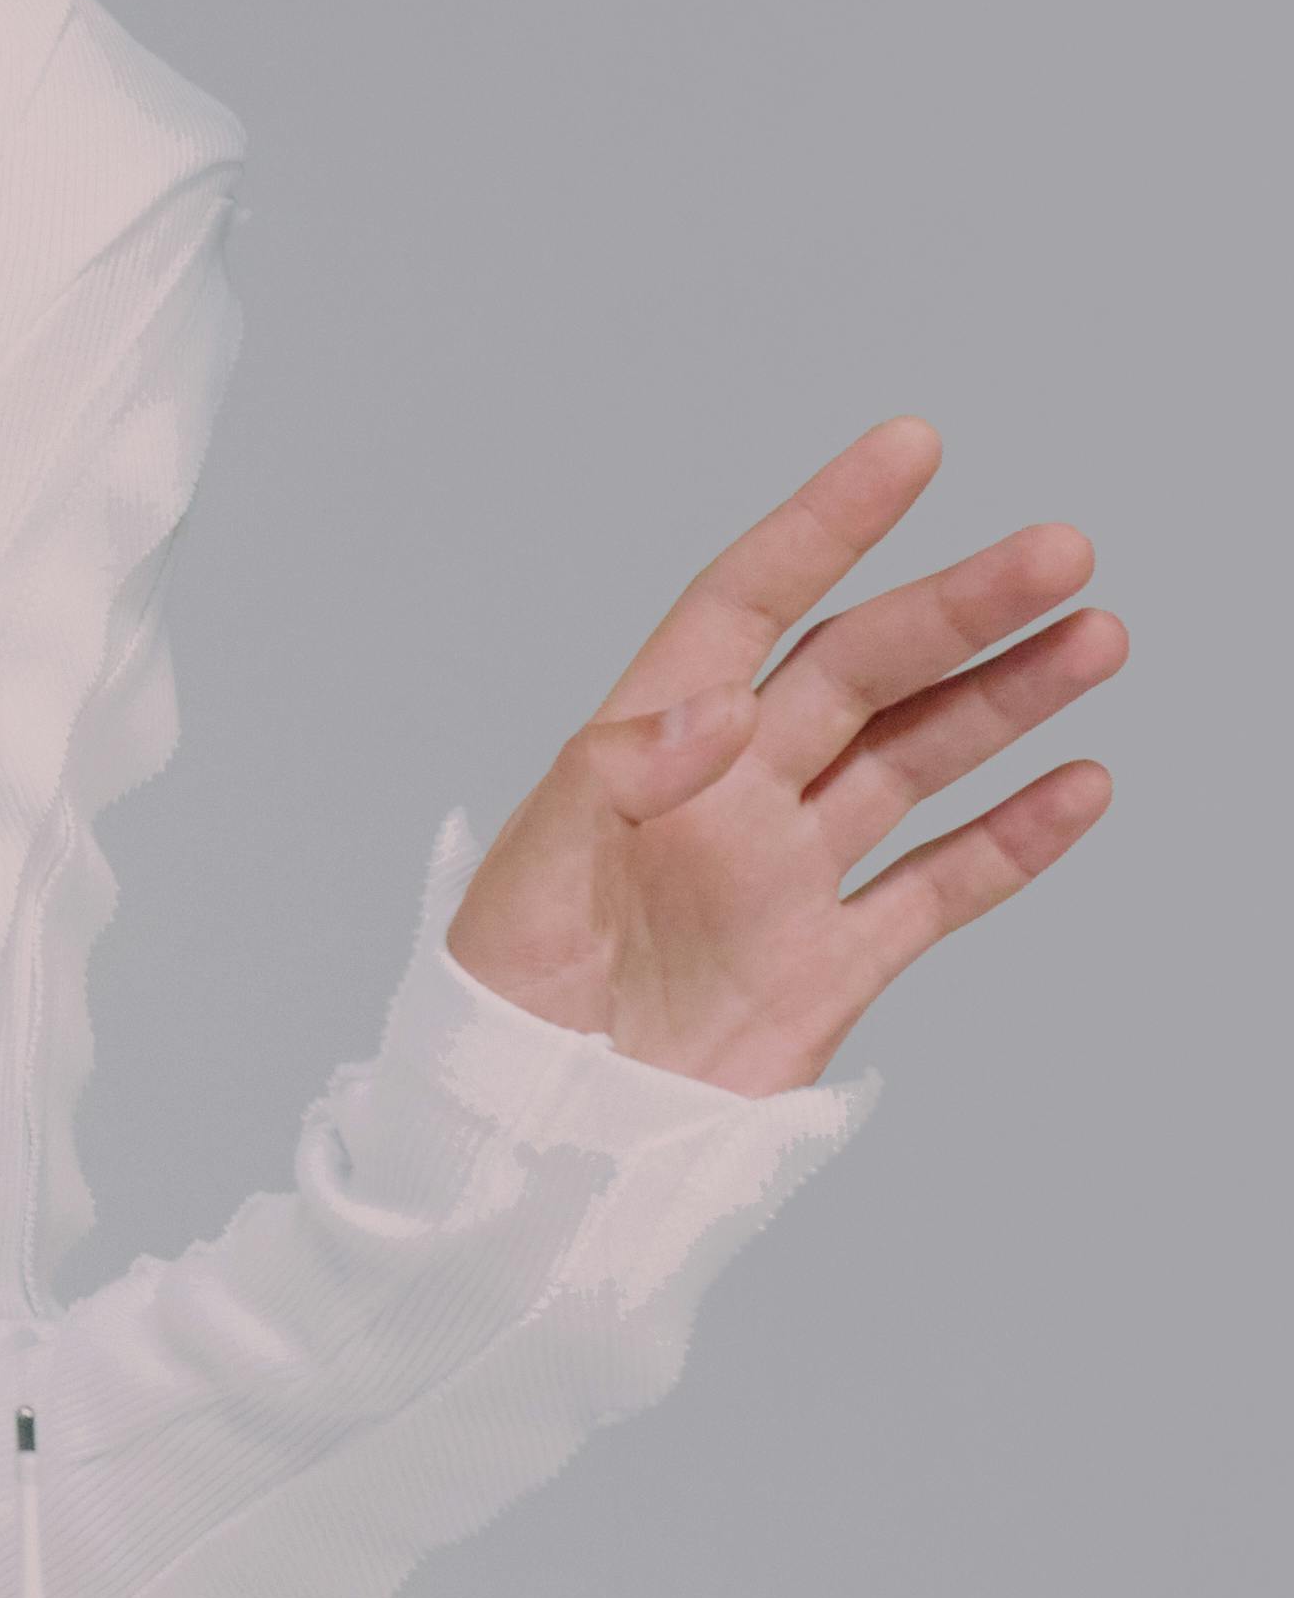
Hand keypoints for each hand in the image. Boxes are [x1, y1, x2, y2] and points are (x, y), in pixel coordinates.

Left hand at [442, 417, 1121, 1095]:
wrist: (536, 1146)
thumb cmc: (503, 1006)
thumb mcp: (528, 880)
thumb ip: (613, 778)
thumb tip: (719, 705)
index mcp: (648, 750)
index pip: (747, 607)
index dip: (824, 526)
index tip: (908, 452)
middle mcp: (732, 797)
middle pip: (860, 672)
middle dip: (956, 608)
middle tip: (1060, 552)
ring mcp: (790, 877)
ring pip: (917, 760)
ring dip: (1005, 699)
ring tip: (1095, 636)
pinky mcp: (834, 968)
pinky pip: (940, 887)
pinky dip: (1014, 840)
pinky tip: (1081, 784)